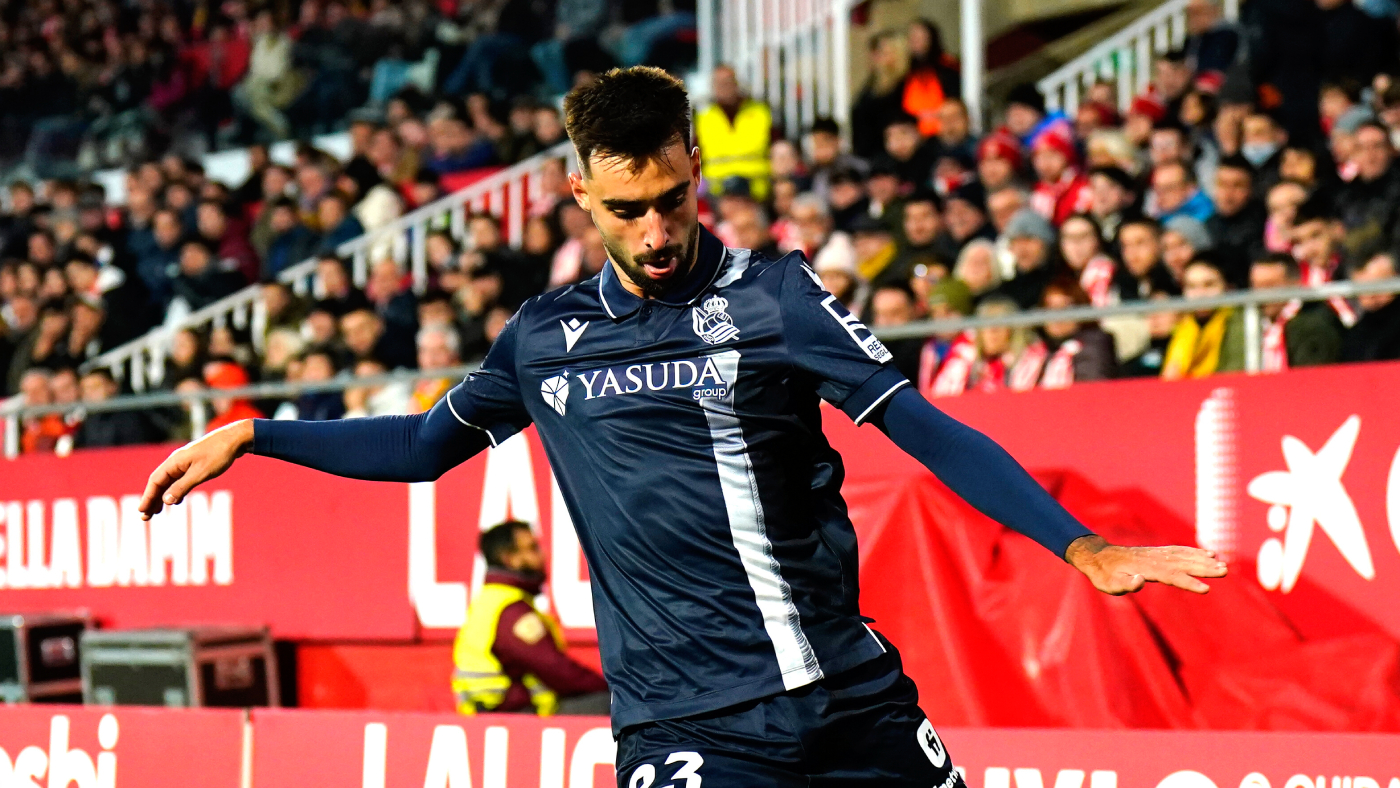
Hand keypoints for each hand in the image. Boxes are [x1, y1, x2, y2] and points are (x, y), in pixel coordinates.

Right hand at [138, 420, 254, 520]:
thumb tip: (165, 500)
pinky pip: (179, 480)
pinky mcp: (195, 464)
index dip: (147, 497)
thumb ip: (182, 487)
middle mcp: (177, 462)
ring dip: (162, 497)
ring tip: (156, 512)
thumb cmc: (218, 454)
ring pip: (169, 482)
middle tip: (145, 516)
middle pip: (159, 483)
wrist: (236, 438)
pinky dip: (174, 491)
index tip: (141, 511)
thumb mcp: (200, 473)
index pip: (155, 481)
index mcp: (174, 462)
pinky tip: (175, 501)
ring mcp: (186, 463)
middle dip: (151, 499)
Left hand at [1065, 535, 1227, 594]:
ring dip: (1203, 559)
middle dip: (1204, 568)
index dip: (1188, 582)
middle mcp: (1153, 559)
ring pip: (1184, 555)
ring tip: (1224, 564)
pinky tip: (1208, 554)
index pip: (1170, 576)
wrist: (1098, 556)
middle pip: (1182, 563)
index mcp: (1144, 568)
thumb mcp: (1109, 584)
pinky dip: (1194, 552)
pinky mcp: (1157, 552)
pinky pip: (1179, 551)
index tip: (1206, 589)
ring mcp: (1156, 554)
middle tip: (1225, 572)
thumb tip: (1141, 581)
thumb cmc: (1103, 575)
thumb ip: (1124, 584)